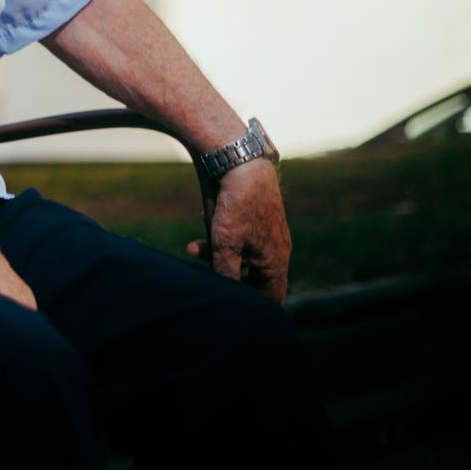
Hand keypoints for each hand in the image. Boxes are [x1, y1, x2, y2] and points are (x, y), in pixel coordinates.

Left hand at [186, 158, 290, 300]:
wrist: (243, 162)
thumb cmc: (237, 206)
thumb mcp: (225, 245)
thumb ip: (226, 273)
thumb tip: (226, 298)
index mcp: (276, 261)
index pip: (271, 296)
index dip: (253, 305)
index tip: (231, 306)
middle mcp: (277, 248)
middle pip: (253, 276)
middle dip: (225, 274)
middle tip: (202, 268)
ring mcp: (270, 231)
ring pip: (244, 253)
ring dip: (219, 253)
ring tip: (193, 247)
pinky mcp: (260, 215)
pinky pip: (242, 234)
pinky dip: (224, 234)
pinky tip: (205, 218)